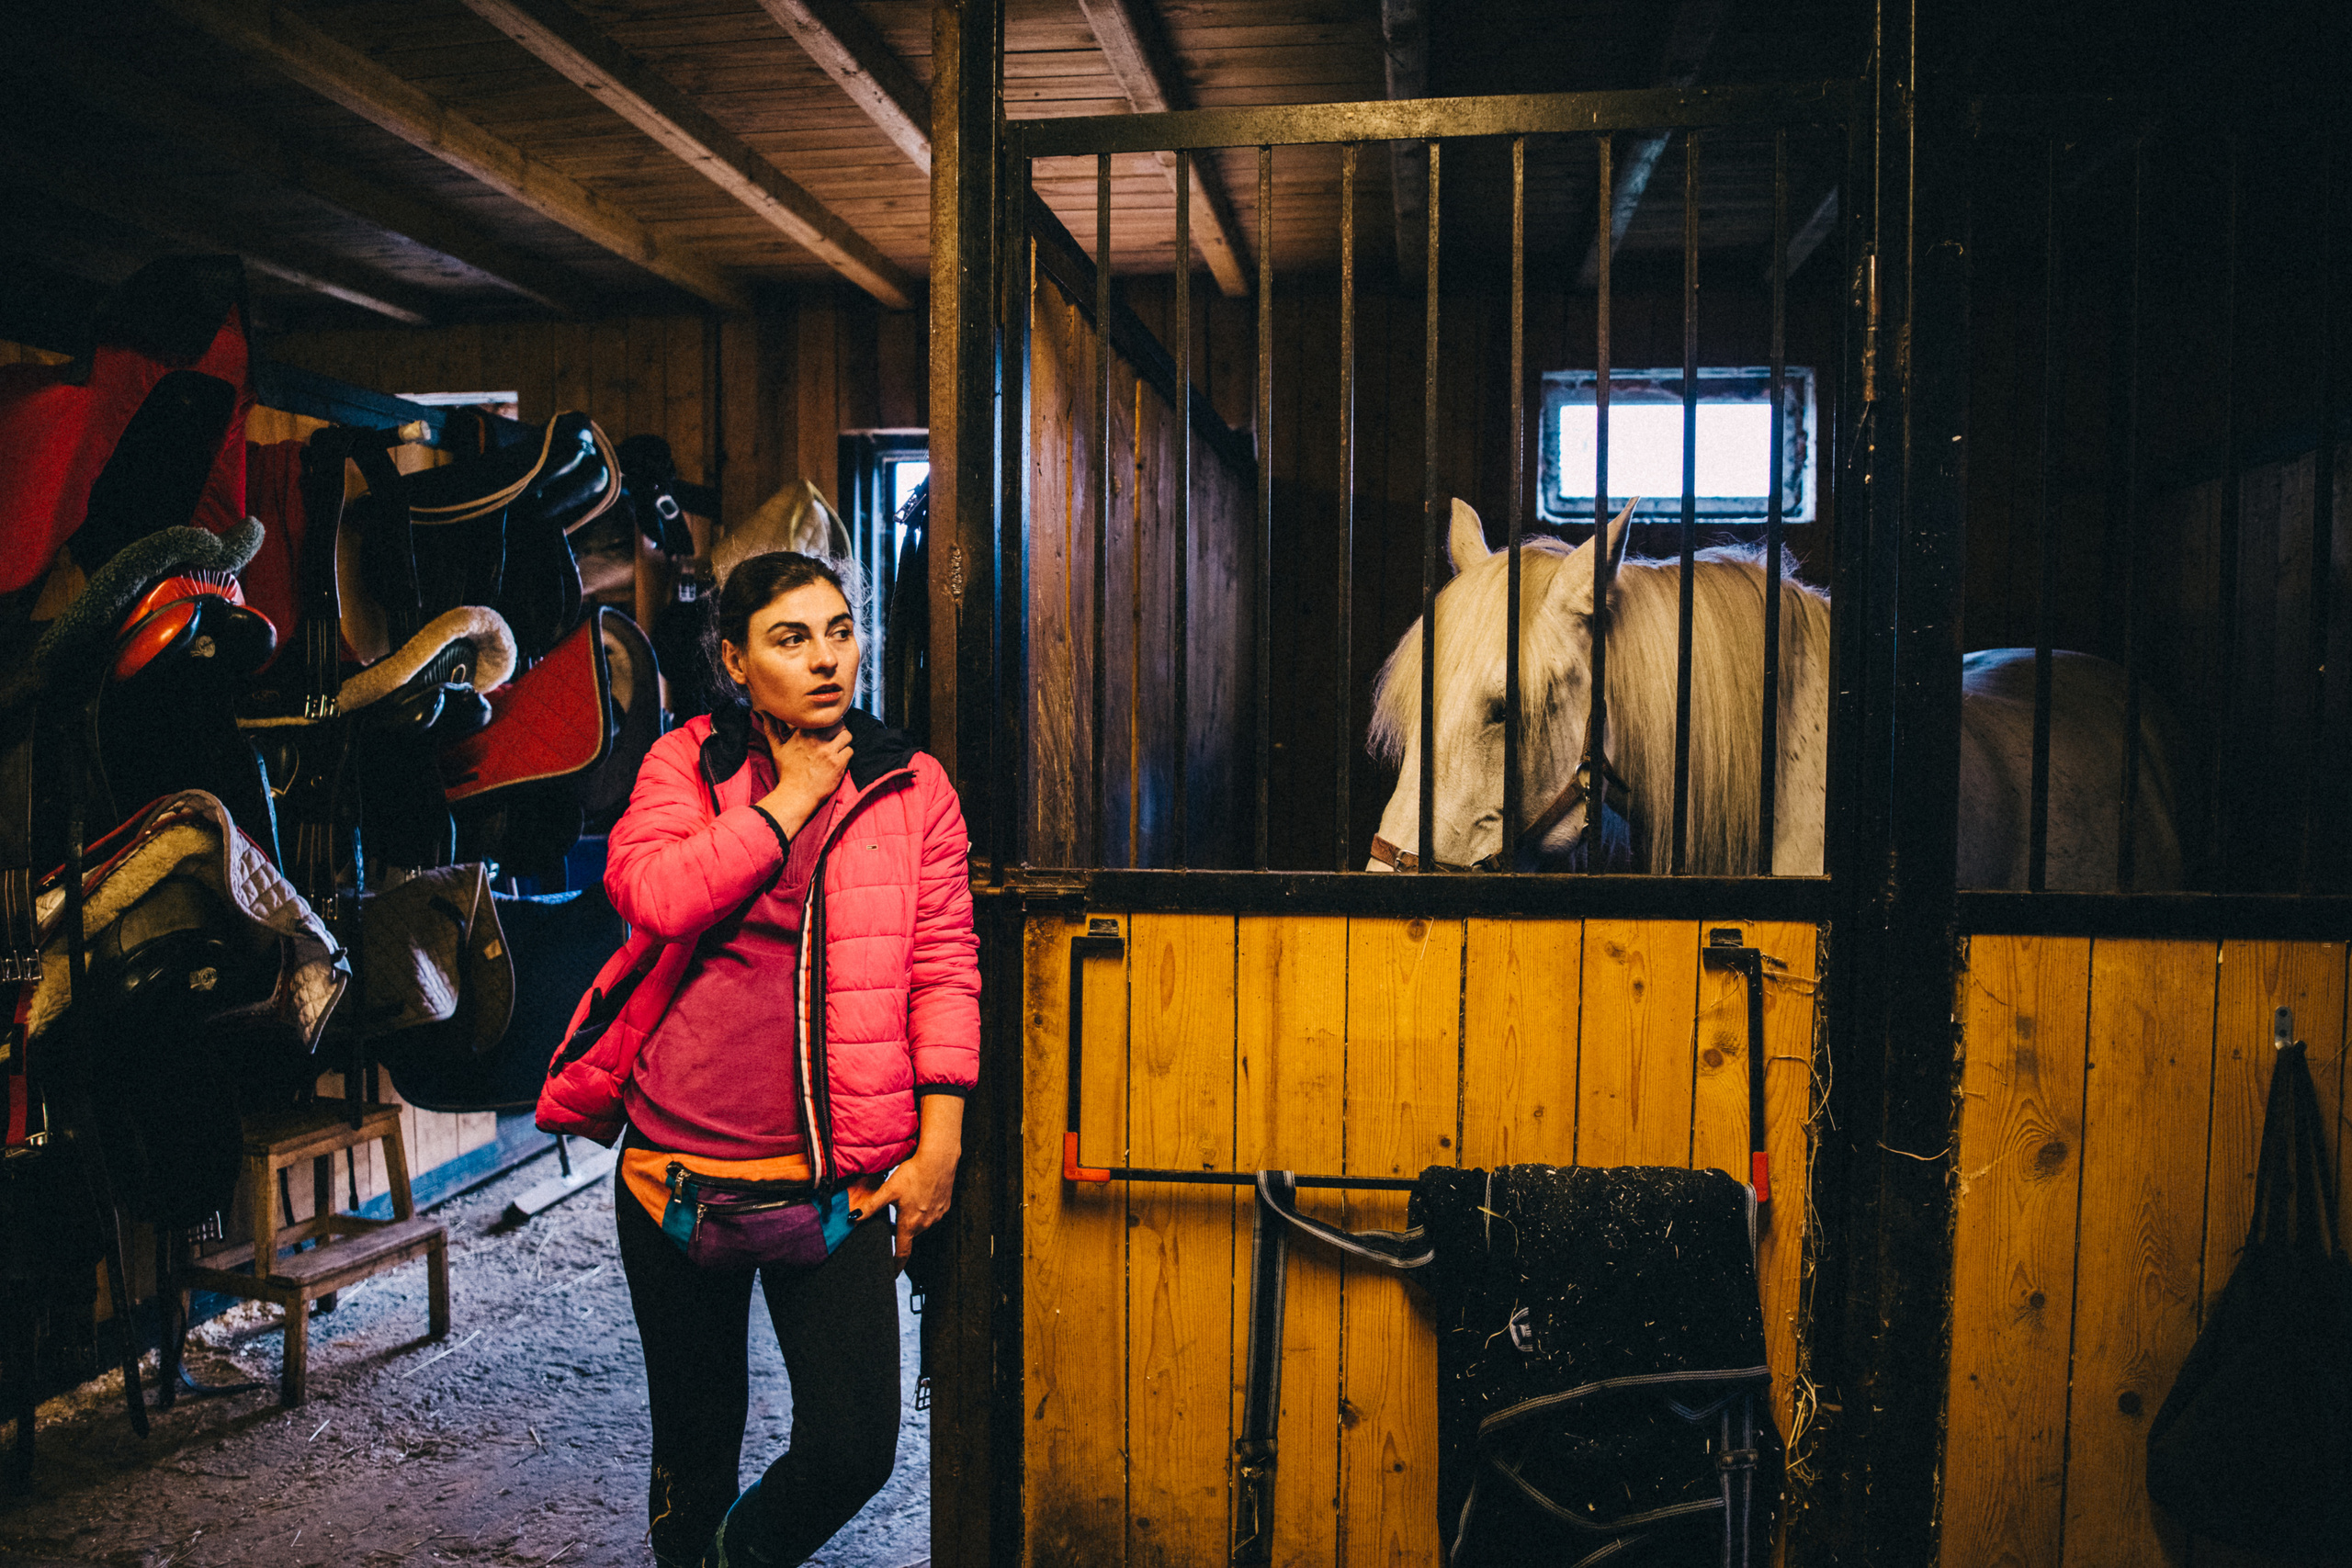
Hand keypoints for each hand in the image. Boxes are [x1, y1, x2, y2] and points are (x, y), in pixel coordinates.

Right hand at [754, 714, 851, 838]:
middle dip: (839, 729)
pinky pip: (850, 751)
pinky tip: (840, 760)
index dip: (827, 722)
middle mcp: (816, 740)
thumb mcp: (777, 748)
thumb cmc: (787, 772)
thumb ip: (771, 729)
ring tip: (839, 747)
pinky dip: (847, 754)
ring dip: (845, 741)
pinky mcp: (837, 763)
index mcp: (803, 733)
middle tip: (836, 737)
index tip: (826, 729)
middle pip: (838, 723)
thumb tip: (763, 714)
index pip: (823, 718)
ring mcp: (828, 751)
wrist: (796, 794)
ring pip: (847, 735)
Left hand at [845, 1148, 957, 1272]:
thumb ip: (871, 1207)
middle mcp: (925, 1224)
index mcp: (910, 1224)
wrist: (939, 1160)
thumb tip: (853, 1218)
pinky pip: (931, 1214)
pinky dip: (924, 1210)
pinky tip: (920, 1194)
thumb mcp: (888, 1190)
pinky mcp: (944, 1206)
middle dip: (900, 1232)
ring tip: (906, 1202)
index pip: (902, 1253)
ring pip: (920, 1224)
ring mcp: (937, 1216)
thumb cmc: (913, 1174)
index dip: (896, 1266)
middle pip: (909, 1235)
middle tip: (892, 1220)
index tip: (892, 1274)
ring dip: (912, 1219)